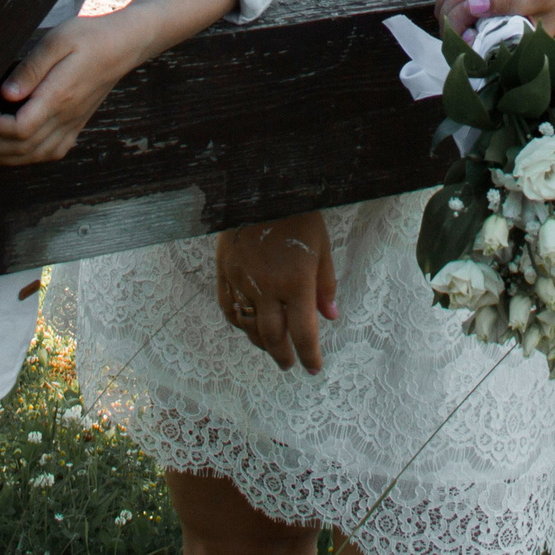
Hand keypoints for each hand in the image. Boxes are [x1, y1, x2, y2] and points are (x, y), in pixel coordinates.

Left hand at [0, 13, 142, 164]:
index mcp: (59, 96)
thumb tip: (6, 94)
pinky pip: (52, 151)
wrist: (125, 44)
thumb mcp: (58, 41)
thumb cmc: (90, 36)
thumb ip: (30, 68)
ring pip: (36, 154)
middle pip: (23, 147)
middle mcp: (67, 116)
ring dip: (5, 158)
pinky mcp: (77, 123)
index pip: (20, 129)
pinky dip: (29, 158)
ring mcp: (73, 123)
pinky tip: (15, 154)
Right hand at [215, 212, 339, 372]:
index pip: (304, 333)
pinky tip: (248, 326)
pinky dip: (239, 323)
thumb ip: (325, 285)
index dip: (310, 356)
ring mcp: (242, 281)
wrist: (260, 187)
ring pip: (249, 327)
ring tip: (272, 347)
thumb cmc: (298, 214)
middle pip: (273, 337)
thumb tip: (330, 317)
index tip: (314, 368)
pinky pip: (229, 308)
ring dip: (261, 343)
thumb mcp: (321, 246)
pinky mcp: (224, 272)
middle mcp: (267, 288)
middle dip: (283, 356)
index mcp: (296, 282)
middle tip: (290, 363)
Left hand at [437, 0, 554, 36]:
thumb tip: (474, 6)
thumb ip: (508, 1)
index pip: (478, 56)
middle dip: (458, 12)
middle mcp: (495, 35)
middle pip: (457, 36)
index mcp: (513, 45)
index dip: (466, 43)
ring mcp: (482, 17)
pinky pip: (448, 1)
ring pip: (448, 19)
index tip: (471, 23)